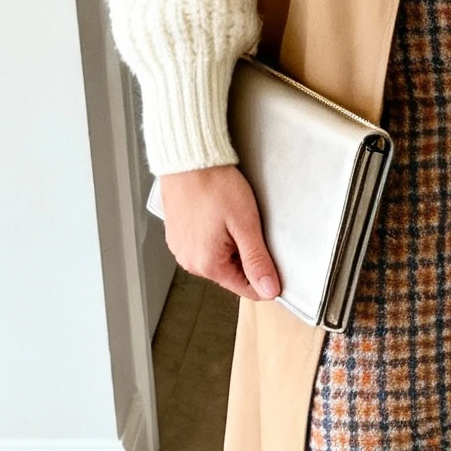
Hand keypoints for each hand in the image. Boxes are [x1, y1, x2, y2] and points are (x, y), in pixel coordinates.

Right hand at [159, 165, 280, 301]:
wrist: (188, 159)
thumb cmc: (214, 185)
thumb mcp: (245, 224)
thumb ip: (257, 260)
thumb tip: (269, 290)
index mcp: (207, 264)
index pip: (246, 289)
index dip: (266, 277)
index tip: (273, 258)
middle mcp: (190, 262)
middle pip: (232, 274)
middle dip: (246, 256)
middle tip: (249, 227)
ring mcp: (181, 249)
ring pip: (218, 259)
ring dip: (231, 245)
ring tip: (231, 218)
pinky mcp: (178, 237)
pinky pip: (204, 246)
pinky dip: (216, 236)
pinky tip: (218, 216)